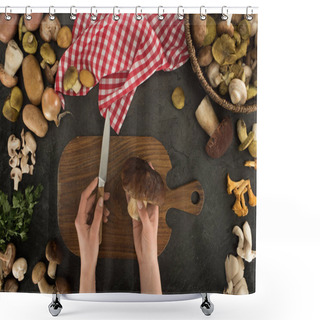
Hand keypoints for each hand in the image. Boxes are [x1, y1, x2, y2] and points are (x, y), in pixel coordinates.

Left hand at [75, 177, 109, 292]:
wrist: (88, 260)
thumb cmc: (90, 247)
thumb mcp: (96, 229)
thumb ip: (98, 214)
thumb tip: (100, 201)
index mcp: (79, 218)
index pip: (84, 198)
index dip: (90, 188)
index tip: (97, 180)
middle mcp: (79, 218)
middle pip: (89, 202)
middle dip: (98, 197)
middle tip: (108, 194)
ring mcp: (83, 221)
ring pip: (92, 208)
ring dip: (100, 207)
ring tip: (107, 213)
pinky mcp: (87, 224)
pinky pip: (93, 214)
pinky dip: (100, 213)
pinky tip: (105, 218)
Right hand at [125, 162, 161, 293]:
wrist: (145, 252)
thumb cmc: (150, 241)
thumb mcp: (147, 227)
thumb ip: (143, 215)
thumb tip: (140, 201)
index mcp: (154, 210)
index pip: (154, 191)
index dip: (153, 179)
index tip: (150, 168)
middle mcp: (148, 210)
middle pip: (146, 192)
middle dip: (143, 181)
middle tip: (139, 169)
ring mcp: (141, 213)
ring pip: (138, 198)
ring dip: (136, 189)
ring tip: (132, 178)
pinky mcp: (135, 218)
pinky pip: (132, 206)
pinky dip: (129, 199)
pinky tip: (127, 192)